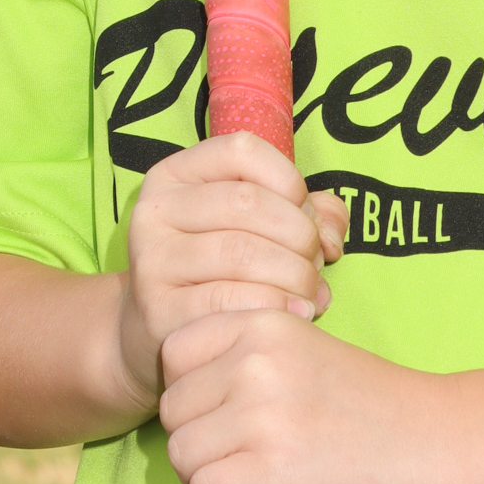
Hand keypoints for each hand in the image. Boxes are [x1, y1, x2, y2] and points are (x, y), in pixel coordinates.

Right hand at [118, 136, 347, 414]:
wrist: (163, 333)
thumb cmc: (222, 270)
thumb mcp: (257, 226)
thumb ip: (305, 212)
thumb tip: (330, 231)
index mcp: (176, 174)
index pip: (242, 150)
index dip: (290, 181)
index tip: (306, 215)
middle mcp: (155, 210)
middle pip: (247, 202)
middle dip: (300, 234)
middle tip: (316, 263)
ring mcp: (152, 261)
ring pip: (242, 252)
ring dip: (295, 274)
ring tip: (310, 292)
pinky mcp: (159, 310)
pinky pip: (231, 300)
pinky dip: (277, 306)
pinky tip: (296, 314)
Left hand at [157, 310, 436, 483]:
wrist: (438, 443)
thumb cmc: (375, 406)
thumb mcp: (308, 352)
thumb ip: (250, 362)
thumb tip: (190, 402)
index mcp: (262, 324)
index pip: (175, 353)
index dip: (191, 392)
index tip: (223, 416)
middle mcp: (254, 363)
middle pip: (174, 412)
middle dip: (199, 443)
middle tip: (245, 462)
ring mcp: (260, 416)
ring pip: (182, 457)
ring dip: (208, 483)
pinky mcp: (269, 471)